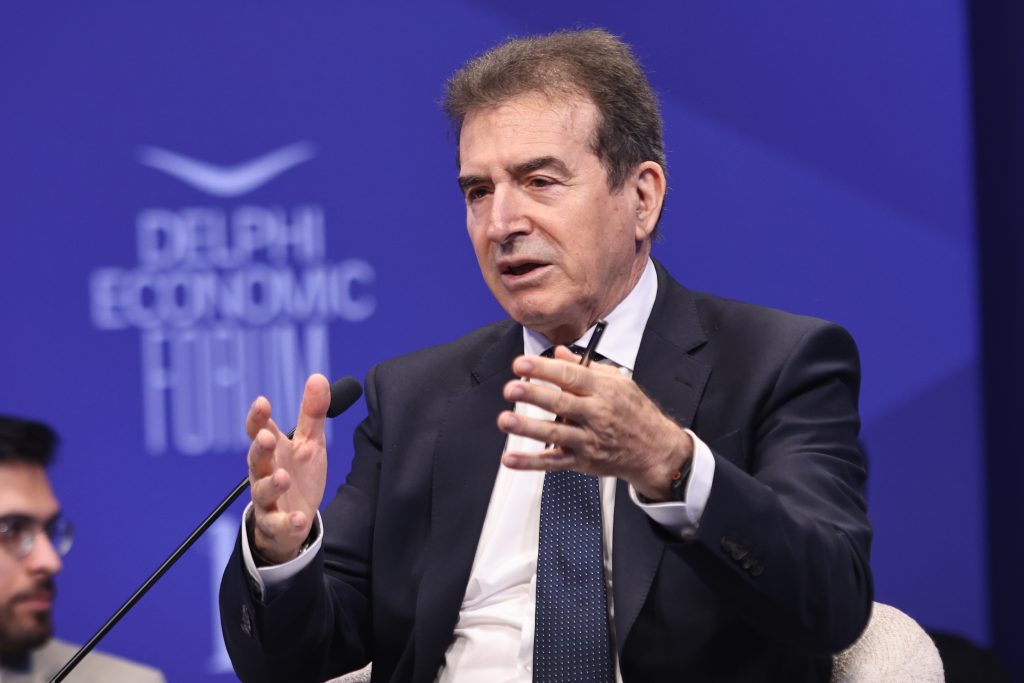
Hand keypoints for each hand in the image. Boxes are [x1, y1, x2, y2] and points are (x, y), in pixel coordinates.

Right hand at [245, 373, 330, 562]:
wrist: (295, 520)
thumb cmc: (298, 475)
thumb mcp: (310, 443)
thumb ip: (312, 413)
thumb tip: (318, 376)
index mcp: (273, 450)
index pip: (258, 430)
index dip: (257, 417)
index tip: (263, 402)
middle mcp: (264, 473)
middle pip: (256, 459)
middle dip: (260, 448)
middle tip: (266, 437)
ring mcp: (268, 500)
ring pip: (262, 491)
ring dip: (271, 484)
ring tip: (283, 477)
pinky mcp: (275, 524)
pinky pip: (278, 524)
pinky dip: (287, 522)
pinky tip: (298, 519)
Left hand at [498, 346, 692, 499]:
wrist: (655, 450)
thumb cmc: (635, 413)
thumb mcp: (618, 382)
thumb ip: (585, 368)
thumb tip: (559, 353)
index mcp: (603, 391)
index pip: (571, 376)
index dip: (544, 369)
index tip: (522, 364)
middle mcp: (596, 414)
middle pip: (561, 403)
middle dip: (534, 395)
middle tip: (512, 389)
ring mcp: (588, 439)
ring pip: (555, 433)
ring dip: (528, 427)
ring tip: (506, 420)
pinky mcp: (582, 461)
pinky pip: (553, 462)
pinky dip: (531, 462)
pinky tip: (511, 458)